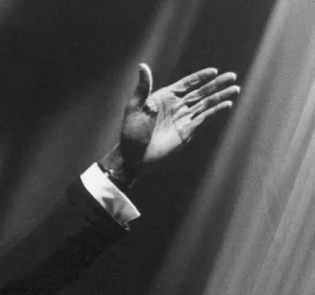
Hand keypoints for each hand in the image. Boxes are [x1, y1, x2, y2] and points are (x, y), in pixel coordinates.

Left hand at [102, 63, 239, 186]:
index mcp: (165, 97)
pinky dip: (215, 111)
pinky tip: (226, 104)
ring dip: (220, 96)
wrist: (134, 155)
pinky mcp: (187, 131)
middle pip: (201, 92)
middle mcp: (177, 106)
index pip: (186, 84)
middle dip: (216, 84)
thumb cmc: (131, 131)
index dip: (200, 77)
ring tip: (235, 88)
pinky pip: (204, 118)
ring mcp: (183, 118)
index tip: (213, 71)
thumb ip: (143, 87)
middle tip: (232, 76)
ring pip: (206, 104)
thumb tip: (142, 66)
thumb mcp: (135, 106)